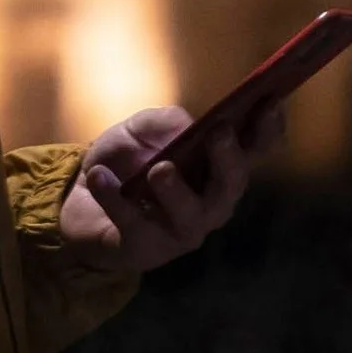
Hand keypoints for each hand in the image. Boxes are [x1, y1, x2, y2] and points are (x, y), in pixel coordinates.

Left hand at [60, 99, 284, 272]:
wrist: (80, 204)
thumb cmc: (125, 164)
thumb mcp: (141, 131)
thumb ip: (165, 122)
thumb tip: (187, 125)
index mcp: (217, 169)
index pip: (255, 151)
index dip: (268, 130)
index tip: (271, 102)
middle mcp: (210, 203)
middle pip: (232, 186)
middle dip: (229, 160)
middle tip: (218, 134)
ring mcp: (181, 231)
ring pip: (192, 216)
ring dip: (177, 191)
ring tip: (159, 170)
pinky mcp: (145, 250)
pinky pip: (134, 224)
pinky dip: (115, 198)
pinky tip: (99, 177)